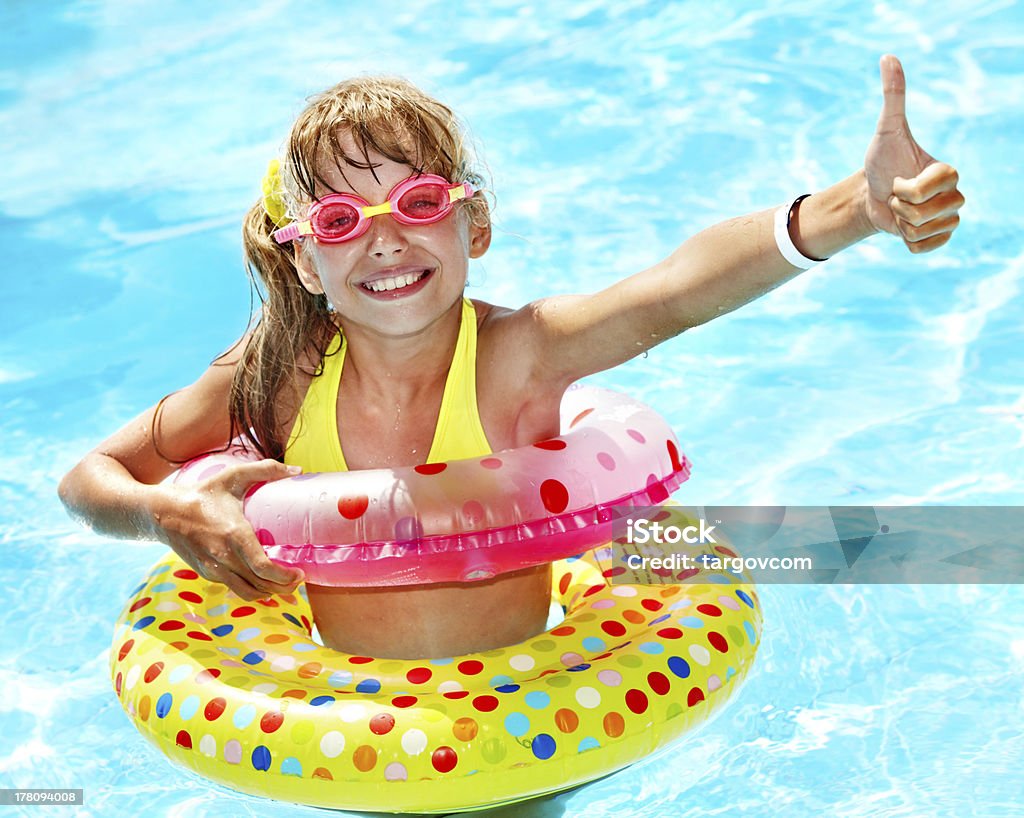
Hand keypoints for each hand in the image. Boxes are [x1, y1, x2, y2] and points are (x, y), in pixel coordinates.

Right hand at [151, 459, 304, 600]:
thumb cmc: (202, 493)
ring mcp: (214, 568)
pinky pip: (235, 587)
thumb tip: (297, 469)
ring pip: (247, 592)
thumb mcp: (233, 476)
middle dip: (284, 587)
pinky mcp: (207, 573)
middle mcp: (223, 557)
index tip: (300, 573)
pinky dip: (252, 588)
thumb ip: (266, 469)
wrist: (163, 513)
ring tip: (284, 583)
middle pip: (260, 584)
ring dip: (269, 592)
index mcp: (233, 535)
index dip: (285, 576)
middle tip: (298, 579)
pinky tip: (263, 580)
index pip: (263, 568)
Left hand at [863, 55, 964, 252]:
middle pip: (926, 213)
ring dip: (901, 223)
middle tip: (897, 195)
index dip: (906, 188)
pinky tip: (903, 228)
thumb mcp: (886, 130)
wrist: (869, 193)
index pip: (929, 188)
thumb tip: (888, 57)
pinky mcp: (938, 240)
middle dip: (900, 206)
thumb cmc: (881, 161)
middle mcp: (955, 195)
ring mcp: (948, 219)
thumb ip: (893, 96)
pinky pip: (921, 248)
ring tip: (900, 209)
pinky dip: (905, 241)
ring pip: (922, 231)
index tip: (899, 179)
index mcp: (949, 172)